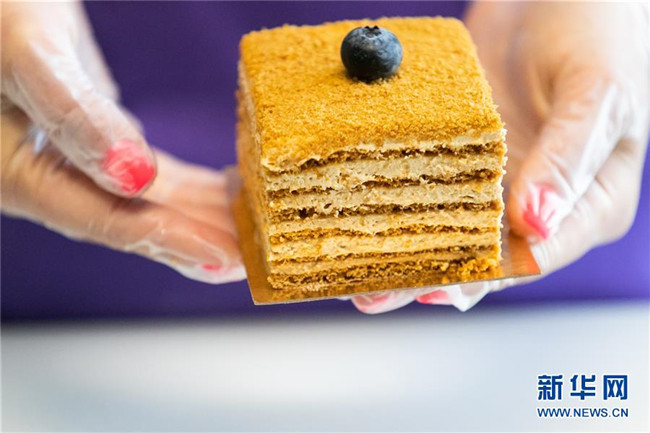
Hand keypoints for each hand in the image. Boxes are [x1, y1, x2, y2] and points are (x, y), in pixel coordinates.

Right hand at [1, 1, 244, 282]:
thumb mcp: (28, 56)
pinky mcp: (101, 143)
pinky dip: (189, 186)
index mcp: (18, 176)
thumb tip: (131, 176)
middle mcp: (48, 180)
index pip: (104, 221)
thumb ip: (73, 115)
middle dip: (194, 240)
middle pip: (131, 221)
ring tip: (251, 230)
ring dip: (199, 216)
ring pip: (147, 201)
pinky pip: (150, 176)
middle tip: (252, 258)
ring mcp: (76, 163)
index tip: (222, 258)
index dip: (168, 241)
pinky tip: (228, 192)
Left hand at [351, 2, 649, 313]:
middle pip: (479, 252)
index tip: (434, 290)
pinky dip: (393, 198)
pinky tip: (356, 216)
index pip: (531, 255)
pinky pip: (425, 181)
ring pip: (446, 225)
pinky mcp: (460, 154)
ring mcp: (494, 180)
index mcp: (586, 206)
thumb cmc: (603, 31)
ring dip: (401, 248)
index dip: (483, 277)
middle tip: (372, 293)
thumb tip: (533, 223)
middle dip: (426, 274)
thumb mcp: (599, 93)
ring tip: (351, 274)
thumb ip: (568, 157)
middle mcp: (535, 204)